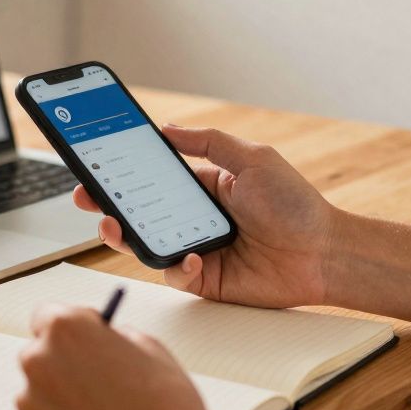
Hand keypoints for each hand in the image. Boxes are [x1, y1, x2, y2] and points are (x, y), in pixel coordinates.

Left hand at [15, 304, 250, 409]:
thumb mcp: (148, 350)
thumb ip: (113, 338)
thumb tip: (101, 342)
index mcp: (66, 330)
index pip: (46, 315)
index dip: (70, 328)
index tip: (83, 339)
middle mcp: (38, 362)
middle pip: (41, 355)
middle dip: (64, 365)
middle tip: (96, 383)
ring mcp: (28, 406)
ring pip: (40, 395)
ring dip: (63, 401)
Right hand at [76, 125, 337, 307]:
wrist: (324, 252)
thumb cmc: (295, 205)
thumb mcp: (252, 158)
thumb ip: (208, 142)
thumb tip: (166, 128)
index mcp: (202, 188)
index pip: (152, 179)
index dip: (123, 173)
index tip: (96, 164)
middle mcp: (194, 219)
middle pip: (140, 212)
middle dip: (108, 204)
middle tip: (86, 197)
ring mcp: (197, 250)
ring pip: (149, 245)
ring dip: (125, 236)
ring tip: (112, 225)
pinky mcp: (206, 281)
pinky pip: (176, 274)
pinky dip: (178, 265)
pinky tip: (194, 256)